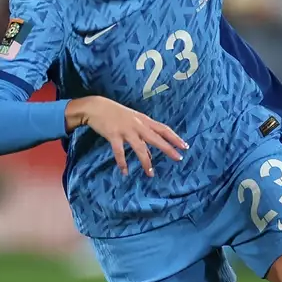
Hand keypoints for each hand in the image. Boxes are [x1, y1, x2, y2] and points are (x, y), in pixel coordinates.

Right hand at [66, 96, 187, 176]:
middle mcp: (138, 125)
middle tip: (178, 158)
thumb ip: (142, 136)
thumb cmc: (116, 114)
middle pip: (156, 138)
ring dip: (146, 162)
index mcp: (144, 120)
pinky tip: (125, 172)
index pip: (164, 129)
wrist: (97, 106)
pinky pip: (119, 152)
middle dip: (168, 149)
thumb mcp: (133, 121)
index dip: (175, 138)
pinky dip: (122, 163)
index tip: (185, 146)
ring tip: (150, 174)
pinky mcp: (113, 135)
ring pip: (140, 148)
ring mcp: (126, 130)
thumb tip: (150, 153)